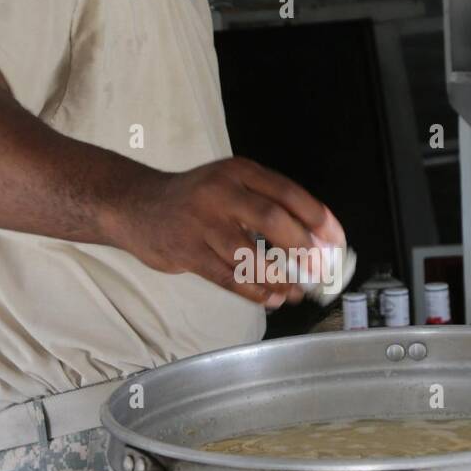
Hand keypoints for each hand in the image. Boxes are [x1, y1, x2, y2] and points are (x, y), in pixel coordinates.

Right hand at [106, 156, 343, 305]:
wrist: (135, 205)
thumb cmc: (193, 200)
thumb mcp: (229, 186)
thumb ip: (266, 205)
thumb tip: (315, 240)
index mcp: (238, 171)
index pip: (288, 192)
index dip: (317, 218)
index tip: (336, 241)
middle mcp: (220, 192)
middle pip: (272, 219)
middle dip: (302, 249)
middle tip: (318, 271)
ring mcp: (201, 222)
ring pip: (249, 254)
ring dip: (278, 277)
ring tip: (293, 292)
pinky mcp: (186, 251)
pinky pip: (227, 276)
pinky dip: (253, 291)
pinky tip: (269, 298)